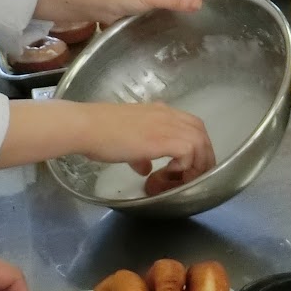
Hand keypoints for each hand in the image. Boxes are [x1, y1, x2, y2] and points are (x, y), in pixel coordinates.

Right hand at [70, 99, 216, 175]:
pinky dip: (184, 164)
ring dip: (197, 162)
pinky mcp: (163, 139)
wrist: (88, 127)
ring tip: (185, 178)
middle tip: (194, 174)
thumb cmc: (100, 133)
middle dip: (203, 155)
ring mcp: (166, 125)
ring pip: (199, 141)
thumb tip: (145, 168)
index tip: (189, 163)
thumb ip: (140, 155)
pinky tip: (170, 172)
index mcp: (160, 112)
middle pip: (201, 132)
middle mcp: (167, 115)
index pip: (191, 124)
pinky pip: (188, 151)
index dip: (195, 144)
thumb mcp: (126, 144)